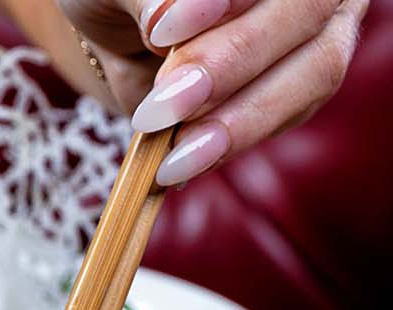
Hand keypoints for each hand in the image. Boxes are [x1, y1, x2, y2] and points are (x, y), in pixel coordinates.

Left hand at [61, 0, 367, 183]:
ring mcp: (320, 30)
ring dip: (239, 119)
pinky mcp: (307, 83)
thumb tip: (165, 15)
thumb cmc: (123, 0)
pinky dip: (236, 139)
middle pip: (303, 14)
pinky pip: (291, 113)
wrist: (124, 37)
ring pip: (313, 71)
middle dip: (230, 63)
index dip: (223, 1)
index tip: (162, 32)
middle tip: (159, 108)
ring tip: (172, 154)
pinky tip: (181, 160)